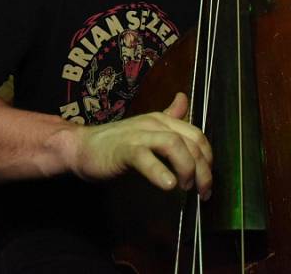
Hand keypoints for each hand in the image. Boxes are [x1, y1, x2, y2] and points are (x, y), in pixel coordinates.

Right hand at [70, 93, 212, 199]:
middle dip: (203, 169)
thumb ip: (168, 118)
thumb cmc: (116, 143)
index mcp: (163, 120)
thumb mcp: (146, 129)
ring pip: (174, 144)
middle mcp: (154, 123)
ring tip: (186, 187)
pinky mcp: (124, 149)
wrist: (82, 147)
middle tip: (202, 191)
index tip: (207, 181)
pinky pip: (146, 157)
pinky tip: (168, 185)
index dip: (208, 159)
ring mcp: (139, 134)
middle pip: (191, 141)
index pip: (198, 135)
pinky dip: (159, 172)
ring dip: (187, 168)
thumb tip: (183, 99)